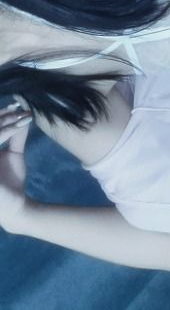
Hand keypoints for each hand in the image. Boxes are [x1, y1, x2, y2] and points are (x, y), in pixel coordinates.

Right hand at [0, 102, 31, 232]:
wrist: (15, 206)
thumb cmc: (11, 182)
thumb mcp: (14, 154)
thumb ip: (16, 136)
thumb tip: (24, 115)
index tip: (14, 106)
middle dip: (3, 116)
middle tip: (20, 109)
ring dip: (6, 122)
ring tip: (22, 116)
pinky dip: (6, 132)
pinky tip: (18, 127)